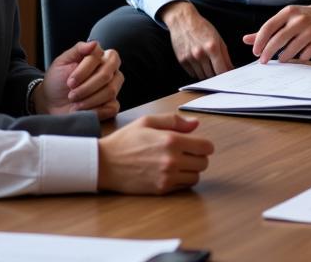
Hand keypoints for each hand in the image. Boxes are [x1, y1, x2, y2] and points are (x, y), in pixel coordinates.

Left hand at [36, 40, 123, 119]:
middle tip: (71, 94)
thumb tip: (93, 44)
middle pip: (107, 75)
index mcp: (99, 56)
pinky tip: (84, 110)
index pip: (99, 57)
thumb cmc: (57, 80)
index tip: (70, 81)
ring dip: (89, 100)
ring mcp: (112, 88)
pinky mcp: (111, 105)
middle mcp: (109, 70)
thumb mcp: (62, 62)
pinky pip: (112, 107)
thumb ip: (78, 49)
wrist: (51, 103)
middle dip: (86, 87)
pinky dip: (95, 110)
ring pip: (110, 91)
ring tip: (75, 103)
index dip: (84, 70)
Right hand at [98, 113, 214, 193]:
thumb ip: (174, 121)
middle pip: (203, 163)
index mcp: (171, 140)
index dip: (204, 144)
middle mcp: (172, 160)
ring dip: (191, 169)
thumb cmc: (125, 140)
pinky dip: (182, 179)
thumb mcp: (148, 121)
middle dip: (198, 156)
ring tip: (178, 161)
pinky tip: (170, 171)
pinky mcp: (161, 189)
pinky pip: (183, 186)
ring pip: (196, 176)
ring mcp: (167, 177)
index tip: (197, 143)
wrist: (105, 163)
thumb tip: (195, 124)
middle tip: (186, 151)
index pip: (205, 147)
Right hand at [160, 0, 232, 79]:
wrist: (182, 20)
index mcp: (212, 47)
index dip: (226, 75)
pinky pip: (193, 74)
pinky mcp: (182, 60)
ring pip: (202, 77)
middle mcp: (200, 54)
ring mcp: (190, 58)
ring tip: (207, 64)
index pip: (221, 71)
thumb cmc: (201, 27)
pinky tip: (199, 64)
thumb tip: (231, 69)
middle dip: (216, 75)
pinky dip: (198, 72)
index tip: (228, 76)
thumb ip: (225, 55)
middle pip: (212, 76)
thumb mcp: (218, 38)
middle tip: (217, 69)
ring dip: (207, 74)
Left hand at [243, 0, 310, 64]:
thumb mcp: (285, 18)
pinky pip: (305, 55)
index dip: (260, 40)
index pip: (269, 26)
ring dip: (283, 57)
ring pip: (291, 49)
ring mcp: (310, 31)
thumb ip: (267, 30)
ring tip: (280, 59)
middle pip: (278, 39)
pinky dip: (299, 59)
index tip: (255, 52)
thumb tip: (246, 40)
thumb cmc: (302, 17)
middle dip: (268, 52)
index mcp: (288, 12)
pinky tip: (297, 56)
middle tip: (263, 61)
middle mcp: (299, 20)